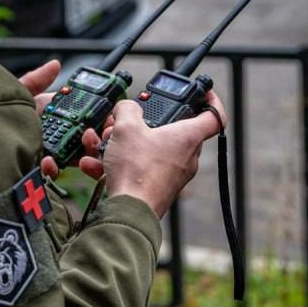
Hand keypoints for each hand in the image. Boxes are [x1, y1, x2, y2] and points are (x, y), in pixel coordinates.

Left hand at [19, 60, 111, 180]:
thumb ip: (35, 81)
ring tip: (74, 149)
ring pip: (70, 156)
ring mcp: (42, 154)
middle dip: (89, 136)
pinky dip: (52, 168)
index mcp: (48, 115)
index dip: (91, 114)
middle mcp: (48, 134)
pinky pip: (50, 172)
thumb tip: (54, 64)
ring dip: (75, 153)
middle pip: (78, 137)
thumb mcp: (16, 95)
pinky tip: (47, 162)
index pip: (76, 113)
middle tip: (94, 134)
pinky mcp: (34, 171)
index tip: (101, 114)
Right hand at [99, 91, 226, 218]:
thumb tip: (126, 109)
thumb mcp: (126, 128)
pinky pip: (137, 169)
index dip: (211, 102)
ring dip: (122, 144)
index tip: (203, 94)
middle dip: (141, 124)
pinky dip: (116, 165)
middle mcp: (185, 156)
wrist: (129, 212)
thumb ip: (126, 109)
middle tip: (121, 122)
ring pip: (147, 150)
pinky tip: (93, 164)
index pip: (214, 117)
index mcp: (187, 137)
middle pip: (169, 131)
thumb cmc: (137, 172)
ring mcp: (171, 174)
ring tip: (102, 143)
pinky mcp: (155, 188)